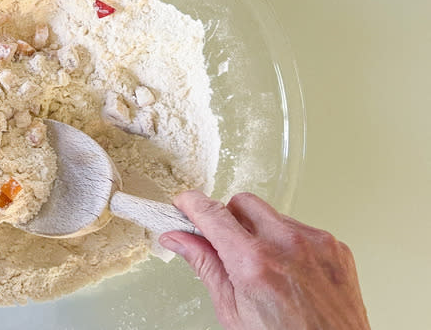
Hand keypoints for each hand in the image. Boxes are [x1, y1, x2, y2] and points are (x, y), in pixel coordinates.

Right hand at [160, 191, 369, 329]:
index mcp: (254, 263)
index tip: (183, 204)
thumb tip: (179, 239)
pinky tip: (288, 270)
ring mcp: (315, 243)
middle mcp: (287, 245)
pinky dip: (287, 243)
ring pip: (272, 214)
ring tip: (264, 267)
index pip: (212, 214)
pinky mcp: (334, 246)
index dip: (191, 205)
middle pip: (242, 203)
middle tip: (226, 246)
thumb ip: (204, 265)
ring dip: (259, 231)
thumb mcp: (232, 310)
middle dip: (227, 219)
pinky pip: (300, 228)